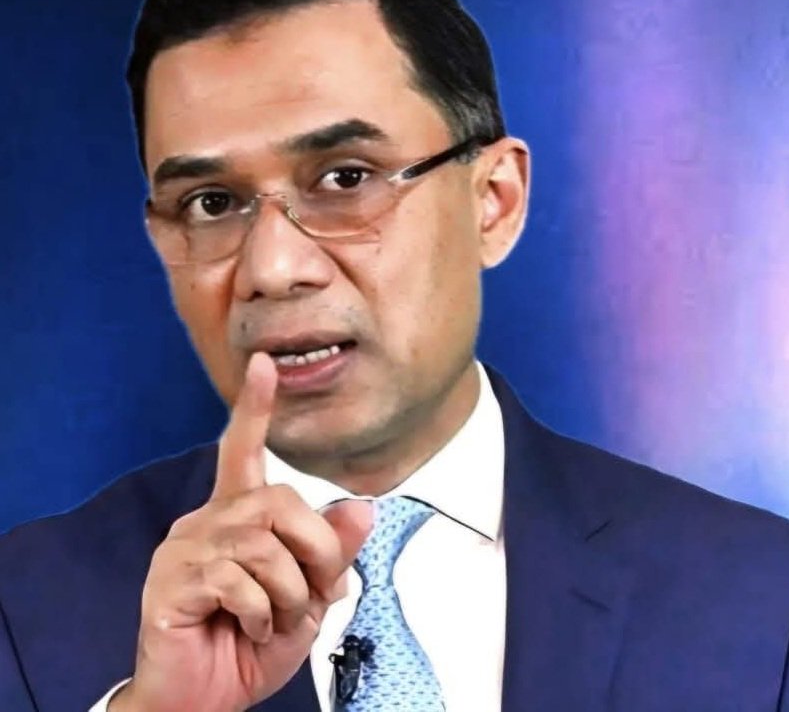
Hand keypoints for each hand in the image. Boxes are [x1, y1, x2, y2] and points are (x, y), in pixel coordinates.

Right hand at [110, 353, 372, 711]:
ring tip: (276, 620)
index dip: (256, 408)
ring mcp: (185, 549)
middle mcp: (207, 521)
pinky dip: (263, 613)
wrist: (200, 702)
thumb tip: (362, 509)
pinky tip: (249, 628)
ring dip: (290, 593)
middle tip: (313, 595)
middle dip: (315, 551)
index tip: (266, 365)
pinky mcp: (172, 582)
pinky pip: (239, 580)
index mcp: (237, 517)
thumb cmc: (249, 644)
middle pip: (280, 501)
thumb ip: (331, 553)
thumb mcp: (308, 599)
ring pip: (264, 544)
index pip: (243, 449)